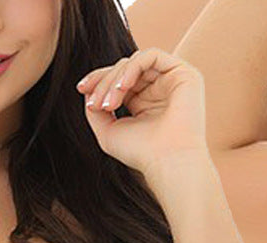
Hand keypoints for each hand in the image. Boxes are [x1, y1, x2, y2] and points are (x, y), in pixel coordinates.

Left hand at [76, 47, 207, 177]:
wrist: (169, 163)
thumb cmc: (142, 154)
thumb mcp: (108, 132)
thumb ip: (94, 110)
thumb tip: (87, 88)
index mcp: (145, 103)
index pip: (119, 80)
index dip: (98, 80)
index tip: (81, 89)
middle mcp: (160, 90)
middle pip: (124, 69)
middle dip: (104, 83)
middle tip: (96, 105)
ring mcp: (173, 81)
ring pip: (134, 62)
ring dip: (116, 79)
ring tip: (109, 104)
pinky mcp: (184, 74)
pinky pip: (151, 56)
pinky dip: (133, 67)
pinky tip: (124, 87)